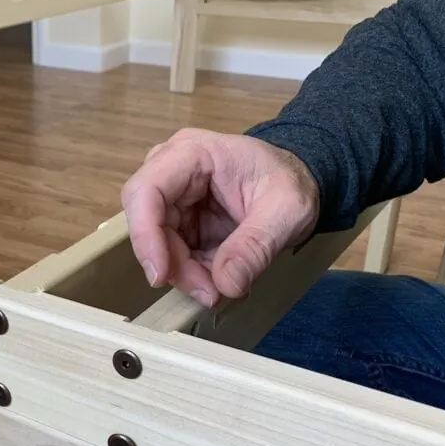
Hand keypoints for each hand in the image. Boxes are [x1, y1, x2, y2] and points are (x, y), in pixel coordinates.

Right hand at [121, 128, 319, 306]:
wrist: (299, 181)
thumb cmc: (292, 181)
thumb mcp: (287, 210)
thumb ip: (257, 245)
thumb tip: (226, 284)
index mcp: (192, 153)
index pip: (146, 191)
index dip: (145, 235)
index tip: (161, 276)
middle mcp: (171, 171)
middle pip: (148, 224)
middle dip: (174, 264)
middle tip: (209, 292)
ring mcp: (172, 197)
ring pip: (157, 244)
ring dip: (184, 273)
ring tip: (221, 288)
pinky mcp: (179, 220)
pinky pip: (172, 253)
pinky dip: (192, 273)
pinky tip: (219, 279)